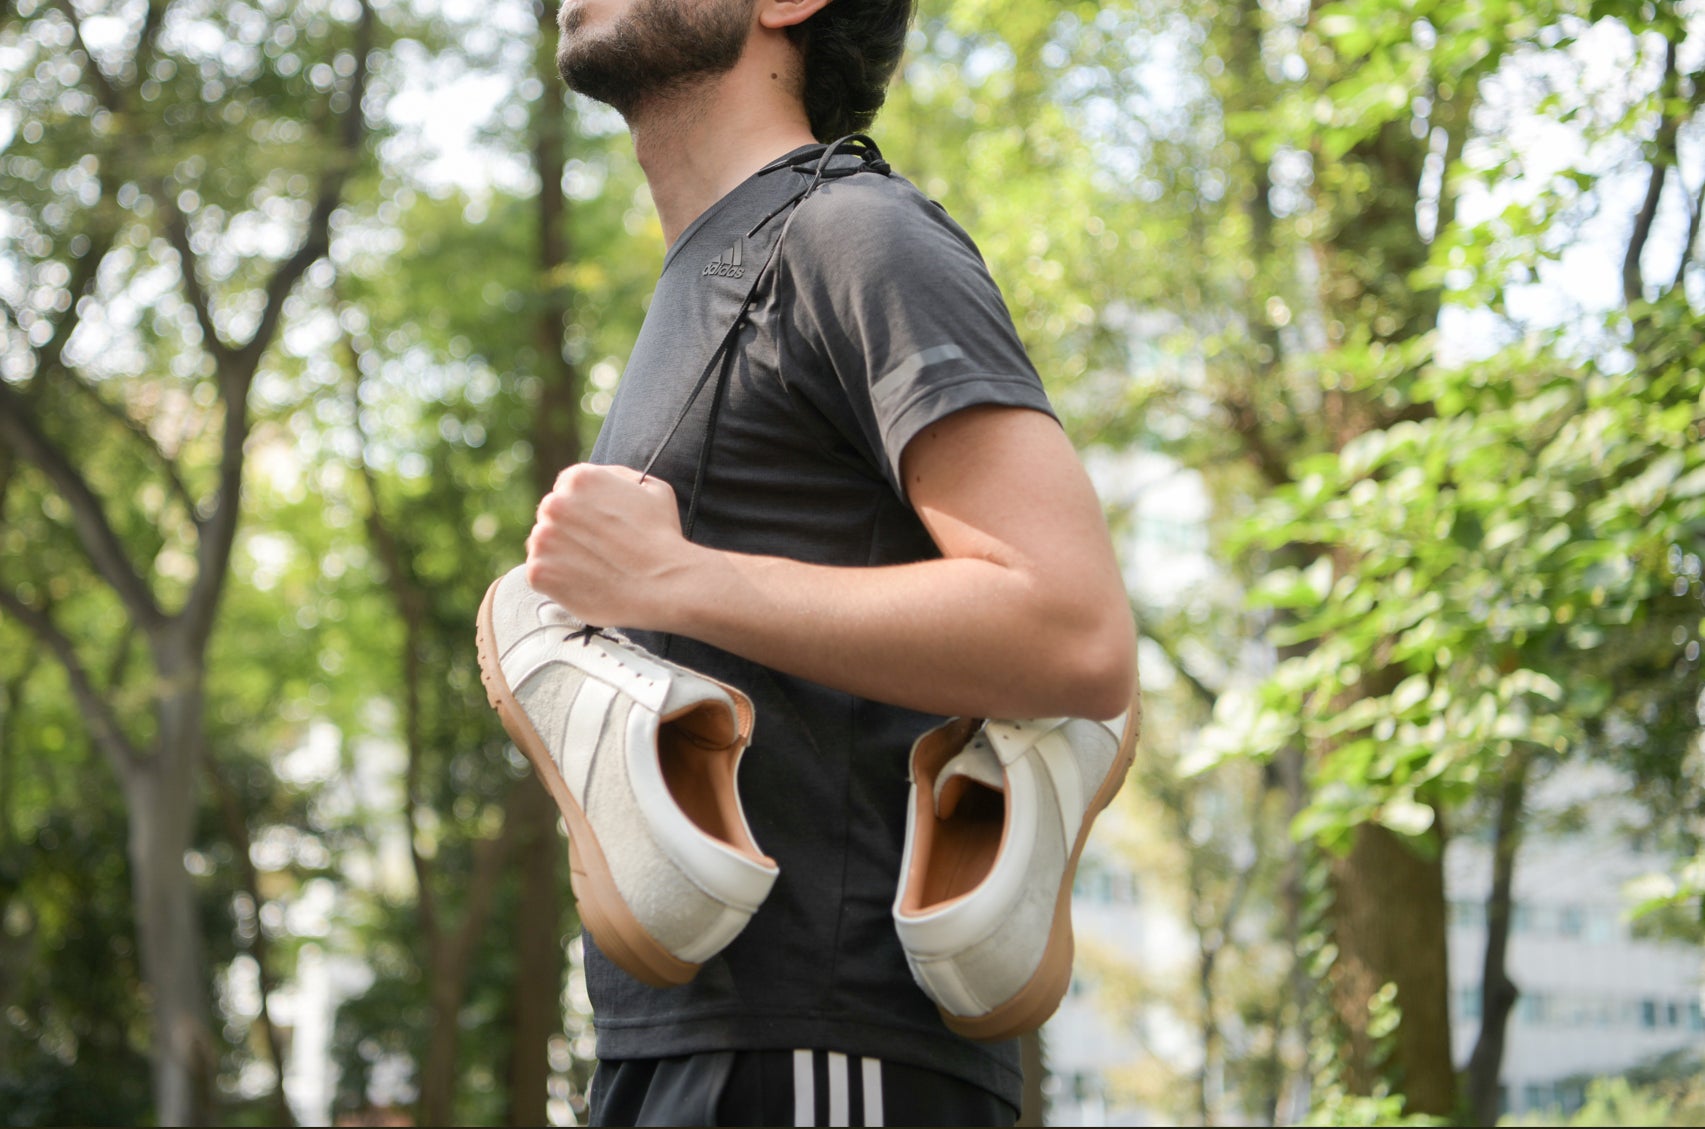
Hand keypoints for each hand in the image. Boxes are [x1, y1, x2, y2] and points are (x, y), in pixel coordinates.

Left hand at [523, 463, 692, 629]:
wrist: (663, 585)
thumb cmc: (662, 537)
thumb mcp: (653, 488)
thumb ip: (619, 477)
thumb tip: (602, 478)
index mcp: (579, 478)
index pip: (565, 489)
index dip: (582, 509)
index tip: (595, 526)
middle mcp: (555, 503)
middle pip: (551, 515)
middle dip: (569, 530)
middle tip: (596, 550)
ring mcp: (543, 538)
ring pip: (543, 544)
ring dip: (560, 554)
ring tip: (592, 567)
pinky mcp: (538, 572)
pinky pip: (538, 573)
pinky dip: (555, 580)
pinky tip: (583, 582)